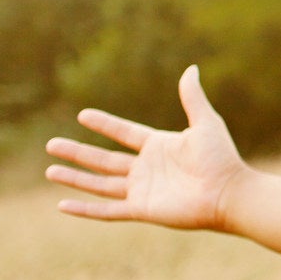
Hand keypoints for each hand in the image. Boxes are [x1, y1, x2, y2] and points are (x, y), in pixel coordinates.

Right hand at [45, 65, 246, 230]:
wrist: (229, 193)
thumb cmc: (222, 158)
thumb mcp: (205, 123)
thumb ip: (192, 97)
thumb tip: (191, 68)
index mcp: (160, 146)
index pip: (125, 133)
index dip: (105, 124)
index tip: (82, 114)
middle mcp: (147, 168)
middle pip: (104, 159)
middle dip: (78, 152)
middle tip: (51, 144)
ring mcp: (143, 190)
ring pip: (100, 183)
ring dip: (75, 177)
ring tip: (50, 170)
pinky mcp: (142, 209)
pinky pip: (107, 210)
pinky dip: (85, 209)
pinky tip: (62, 204)